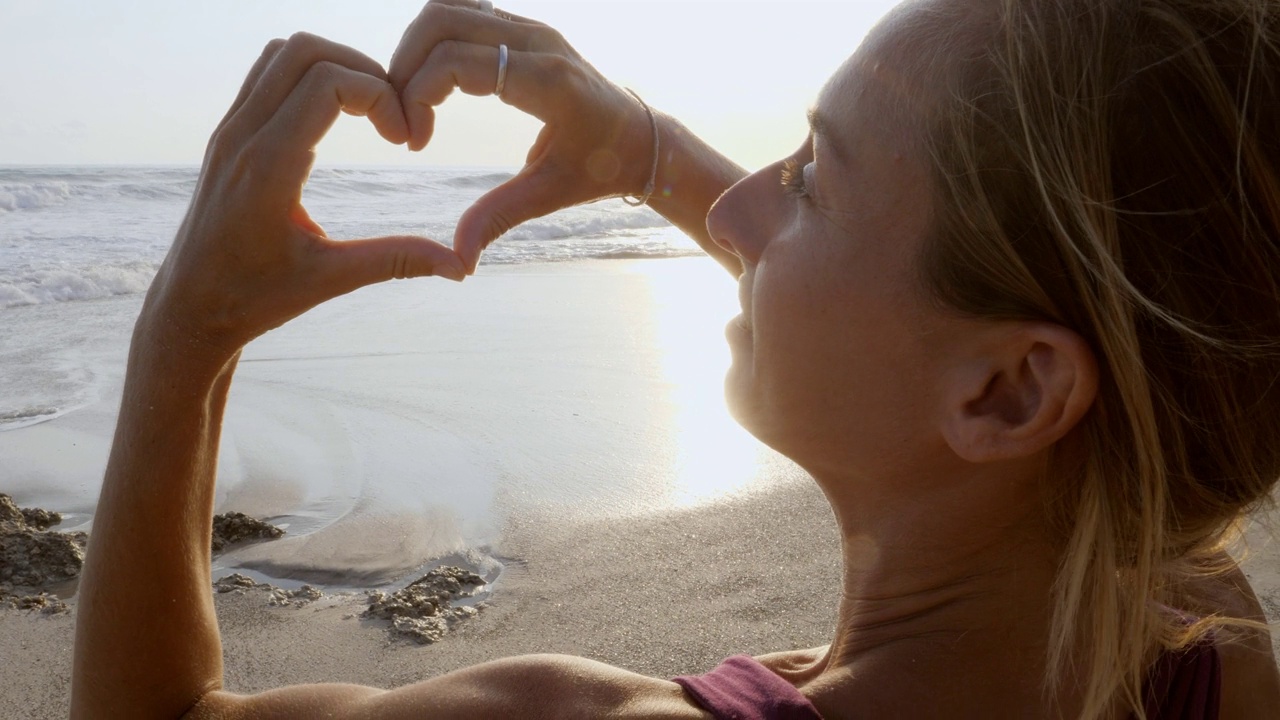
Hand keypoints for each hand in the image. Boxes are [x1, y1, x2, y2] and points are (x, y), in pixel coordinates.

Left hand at [143, 33, 465, 369]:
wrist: (189, 307)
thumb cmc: (254, 298)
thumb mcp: (331, 280)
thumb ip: (397, 262)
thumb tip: (461, 266)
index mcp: (267, 167)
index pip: (328, 83)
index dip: (381, 96)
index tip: (404, 141)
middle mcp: (242, 136)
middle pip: (306, 51)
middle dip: (364, 71)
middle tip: (393, 116)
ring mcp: (230, 130)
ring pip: (283, 52)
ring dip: (335, 65)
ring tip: (370, 110)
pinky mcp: (228, 133)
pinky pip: (267, 73)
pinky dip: (310, 75)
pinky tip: (338, 116)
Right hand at [389, 0, 655, 272]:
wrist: (641, 138)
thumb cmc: (601, 167)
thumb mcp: (550, 194)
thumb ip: (500, 218)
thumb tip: (459, 261)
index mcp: (548, 81)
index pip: (458, 62)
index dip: (419, 95)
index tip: (414, 141)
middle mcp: (539, 41)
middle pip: (442, 23)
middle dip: (406, 67)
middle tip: (401, 117)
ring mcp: (533, 27)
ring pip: (449, 9)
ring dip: (416, 48)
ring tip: (412, 99)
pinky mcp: (525, 27)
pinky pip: (466, 12)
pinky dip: (437, 39)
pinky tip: (435, 82)